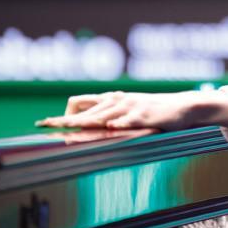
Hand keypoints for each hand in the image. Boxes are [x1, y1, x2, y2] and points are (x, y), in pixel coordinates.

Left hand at [36, 90, 227, 130]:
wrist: (184, 106)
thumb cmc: (154, 110)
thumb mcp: (130, 110)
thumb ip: (110, 115)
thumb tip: (88, 125)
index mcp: (113, 100)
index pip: (81, 103)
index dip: (62, 114)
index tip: (43, 123)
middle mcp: (119, 100)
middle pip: (87, 109)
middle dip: (67, 119)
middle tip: (48, 125)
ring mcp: (133, 106)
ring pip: (106, 113)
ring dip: (88, 120)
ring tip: (71, 127)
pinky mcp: (148, 115)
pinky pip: (131, 119)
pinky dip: (121, 122)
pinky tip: (111, 126)